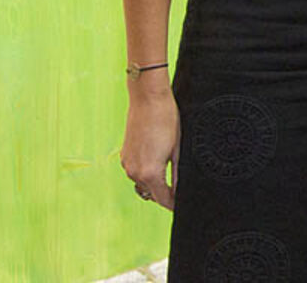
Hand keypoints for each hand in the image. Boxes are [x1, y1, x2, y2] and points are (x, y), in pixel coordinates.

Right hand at [121, 83, 179, 209]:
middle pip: (152, 193)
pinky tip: (157, 163)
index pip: (163, 199)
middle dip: (165, 195)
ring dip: (155, 184)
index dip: (174, 205)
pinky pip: (136, 171)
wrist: (148, 99)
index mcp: (150, 173)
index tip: (182, 207)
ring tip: (171, 178)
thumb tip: (180, 190)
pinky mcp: (124, 155)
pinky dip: (146, 173)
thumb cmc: (167, 120)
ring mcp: (127, 164)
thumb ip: (178, 173)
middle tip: (179, 194)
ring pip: (143, 183)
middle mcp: (134, 172)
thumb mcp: (178, 150)